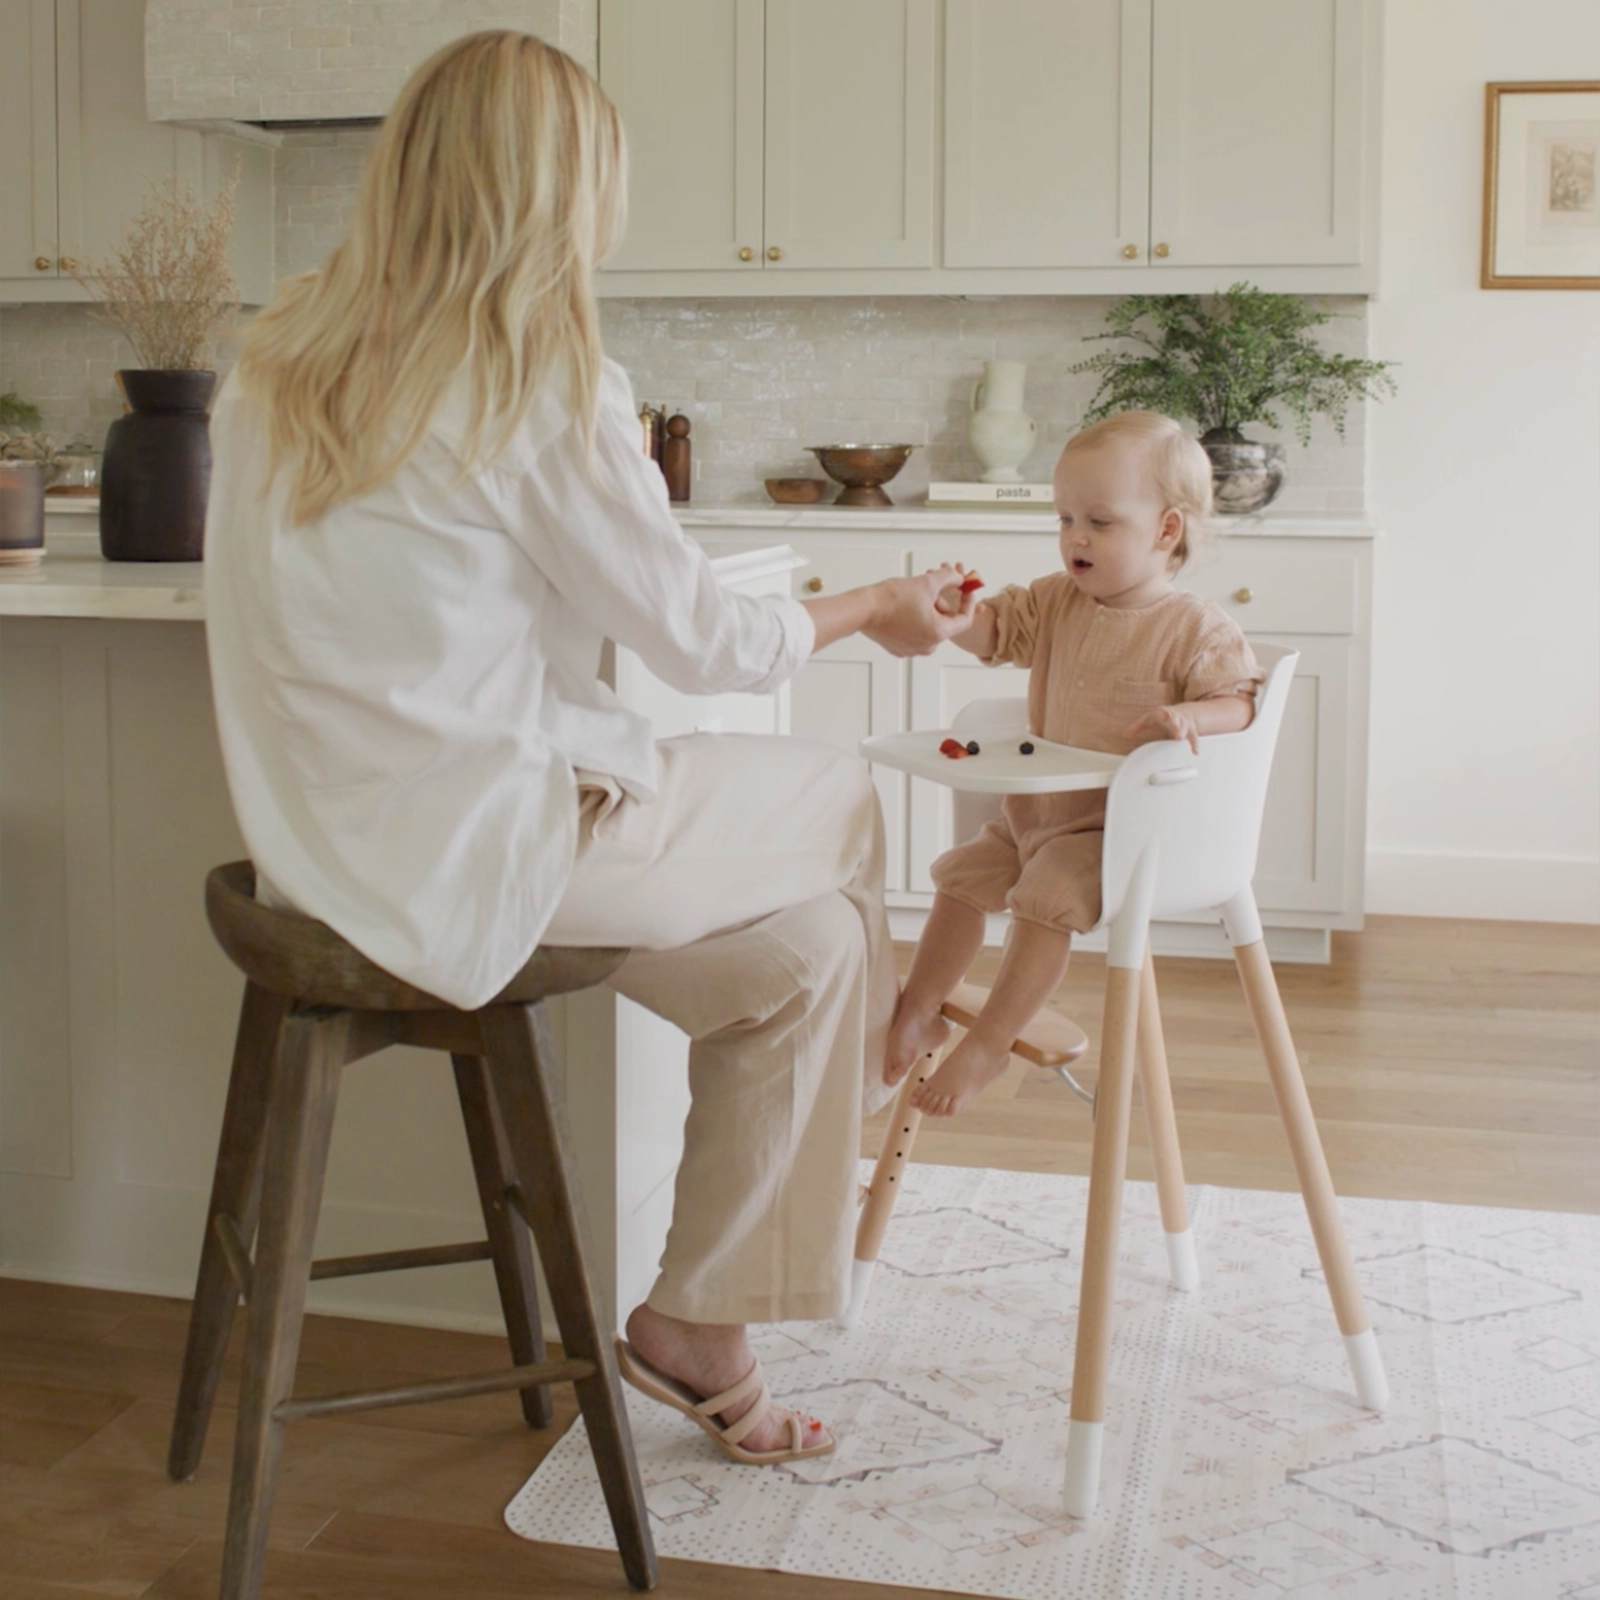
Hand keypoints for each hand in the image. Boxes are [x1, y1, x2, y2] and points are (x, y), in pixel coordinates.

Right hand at [863, 564, 978, 656]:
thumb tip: (959, 578)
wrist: (862, 609)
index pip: (964, 620)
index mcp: (938, 633)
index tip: (965, 590)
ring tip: (915, 594)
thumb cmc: (890, 599)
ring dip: (928, 609)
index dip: (968, 602)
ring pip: (930, 626)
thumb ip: (949, 578)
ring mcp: (912, 649)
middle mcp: (927, 646)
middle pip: (945, 622)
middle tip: (934, 585)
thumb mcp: (927, 583)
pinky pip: (914, 632)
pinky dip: (914, 619)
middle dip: (942, 602)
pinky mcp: (898, 648)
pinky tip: (903, 606)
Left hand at [1123, 704, 1200, 753]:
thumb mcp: (1149, 719)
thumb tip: (1125, 734)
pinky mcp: (1191, 731)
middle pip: (1176, 719)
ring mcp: (1184, 724)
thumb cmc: (1163, 717)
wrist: (1183, 712)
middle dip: (1175, 723)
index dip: (1164, 713)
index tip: (1164, 714)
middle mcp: (1176, 717)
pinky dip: (1194, 745)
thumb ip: (1137, 726)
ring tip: (1179, 738)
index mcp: (1164, 713)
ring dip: (1183, 732)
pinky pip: (1194, 738)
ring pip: (1185, 727)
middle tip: (1172, 727)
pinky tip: (1194, 752)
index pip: (1163, 712)